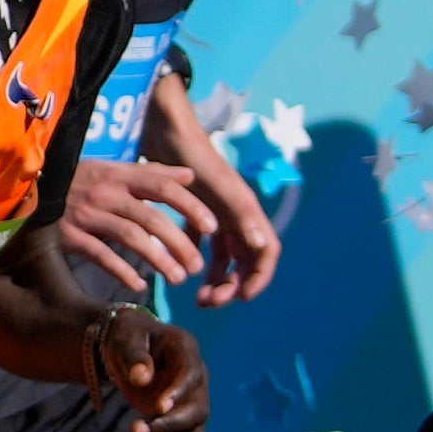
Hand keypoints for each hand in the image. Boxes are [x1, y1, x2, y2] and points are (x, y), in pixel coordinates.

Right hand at [58, 159, 217, 289]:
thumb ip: (151, 173)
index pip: (162, 186)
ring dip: (158, 260)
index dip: (190, 206)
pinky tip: (139, 285)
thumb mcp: (113, 169)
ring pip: (130, 237)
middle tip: (197, 265)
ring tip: (177, 278)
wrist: (30, 186)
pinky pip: (100, 255)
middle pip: (151, 217)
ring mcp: (86, 214)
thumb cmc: (79, 180)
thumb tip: (190, 175)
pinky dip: (122, 272)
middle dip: (179, 243)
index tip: (211, 227)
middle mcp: (104, 192)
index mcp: (118, 175)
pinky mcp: (69, 234)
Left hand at [102, 310, 207, 431]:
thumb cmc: (127, 337)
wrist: (127, 348)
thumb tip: (142, 379)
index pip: (191, 375)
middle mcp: (197, 379)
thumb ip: (134, 356)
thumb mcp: (125, 339)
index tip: (158, 408)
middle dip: (168, 425)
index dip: (179, 393)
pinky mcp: (181, 419)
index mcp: (185, 350)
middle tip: (134, 431)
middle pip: (196, 410)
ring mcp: (191, 401)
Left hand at [182, 148, 279, 307]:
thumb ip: (241, 214)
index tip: (241, 298)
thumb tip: (264, 249)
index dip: (258, 278)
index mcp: (246, 211)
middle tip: (209, 302)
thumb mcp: (218, 186)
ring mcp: (216, 213)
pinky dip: (194, 258)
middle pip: (245, 261)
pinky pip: (201, 242)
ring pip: (223, 256)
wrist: (167, 129)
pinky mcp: (195, 210)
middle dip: (232, 285)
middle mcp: (236, 215)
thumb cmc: (194, 155)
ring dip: (215, 278)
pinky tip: (177, 269)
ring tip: (197, 298)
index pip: (265, 253)